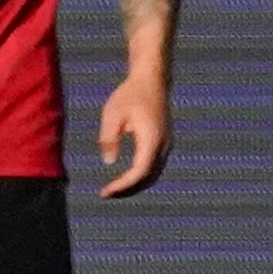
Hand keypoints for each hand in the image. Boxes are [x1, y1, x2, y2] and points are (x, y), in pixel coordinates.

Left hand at [98, 69, 172, 197]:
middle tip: (107, 194)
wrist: (151, 79)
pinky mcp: (164, 142)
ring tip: (114, 189)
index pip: (139, 172)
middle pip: (148, 178)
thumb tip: (108, 162)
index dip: (123, 186)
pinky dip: (141, 176)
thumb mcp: (112, 114)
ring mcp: (166, 144)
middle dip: (128, 190)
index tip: (105, 191)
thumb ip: (109, 138)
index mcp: (152, 139)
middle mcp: (163, 145)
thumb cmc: (130, 94)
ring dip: (135, 185)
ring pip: (154, 174)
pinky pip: (154, 166)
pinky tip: (125, 177)